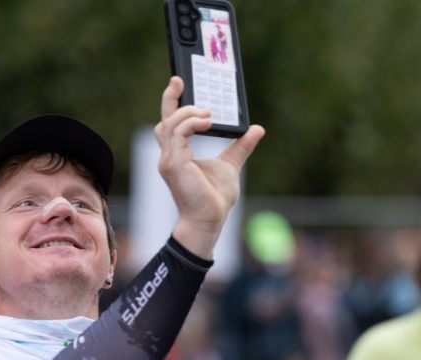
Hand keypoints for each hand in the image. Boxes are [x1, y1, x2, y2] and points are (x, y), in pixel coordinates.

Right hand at [155, 76, 264, 258]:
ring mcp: (169, 160)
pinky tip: (207, 121)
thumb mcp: (231, 165)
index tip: (179, 83)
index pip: (170, 124)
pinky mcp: (173, 164)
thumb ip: (240, 147)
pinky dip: (191, 123)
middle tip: (179, 80)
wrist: (209, 219)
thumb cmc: (214, 198)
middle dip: (169, 99)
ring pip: (170, 124)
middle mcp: (169, 156)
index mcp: (178, 154)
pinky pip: (179, 134)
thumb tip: (256, 129)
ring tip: (208, 114)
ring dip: (188, 112)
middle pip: (164, 120)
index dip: (172, 103)